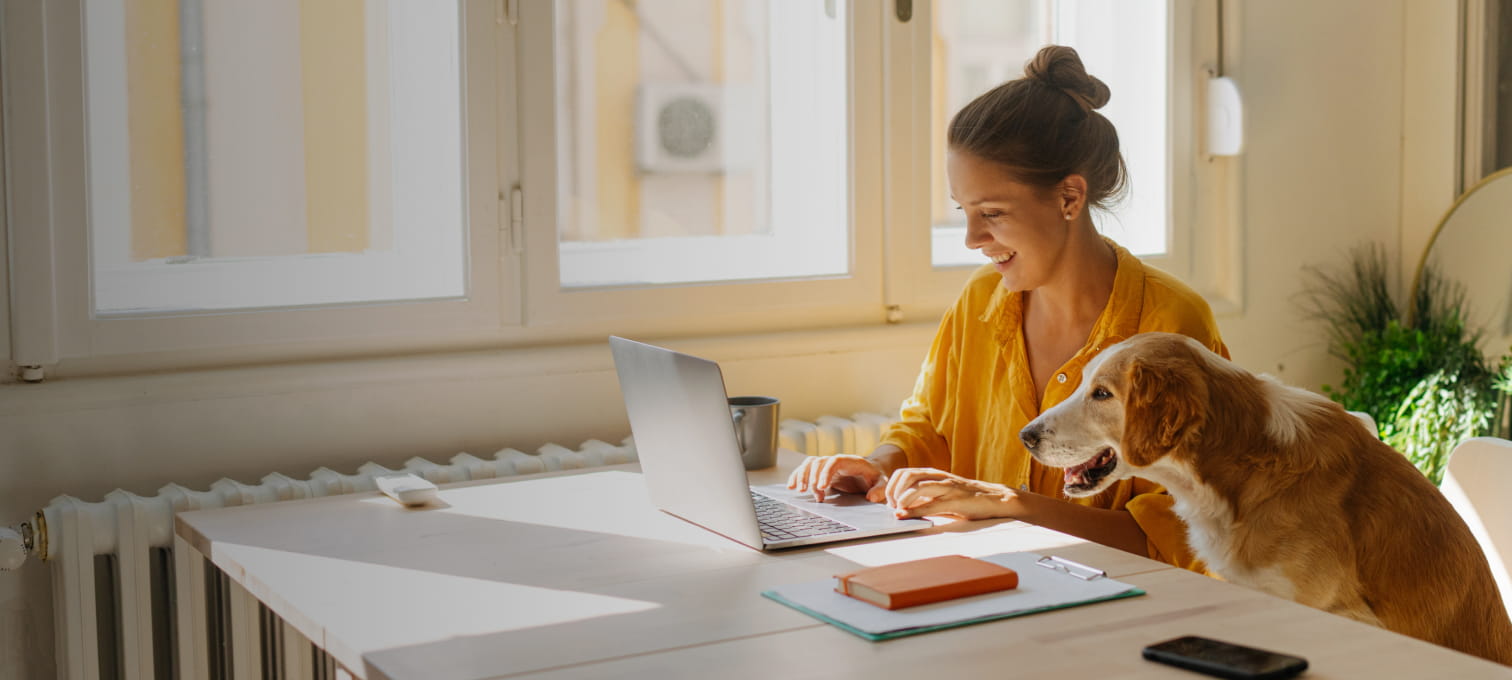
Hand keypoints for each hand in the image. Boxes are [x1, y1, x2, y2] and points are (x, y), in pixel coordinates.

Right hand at [786, 454, 884, 502]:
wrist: (871, 471)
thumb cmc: (876, 476)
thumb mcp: (882, 482)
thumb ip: (879, 489)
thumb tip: (871, 497)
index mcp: (850, 461)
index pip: (834, 462)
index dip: (826, 472)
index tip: (822, 486)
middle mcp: (836, 460)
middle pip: (819, 462)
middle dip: (811, 476)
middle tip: (809, 492)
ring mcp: (827, 465)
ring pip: (809, 464)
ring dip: (802, 476)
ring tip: (798, 490)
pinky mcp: (822, 472)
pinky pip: (807, 470)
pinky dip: (797, 476)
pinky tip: (791, 487)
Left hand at [884, 467, 1017, 519]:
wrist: (995, 499)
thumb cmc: (966, 498)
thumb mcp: (941, 494)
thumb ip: (924, 497)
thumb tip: (901, 507)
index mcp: (933, 474)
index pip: (903, 473)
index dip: (890, 486)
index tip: (887, 501)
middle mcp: (938, 477)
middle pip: (906, 475)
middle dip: (893, 491)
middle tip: (892, 506)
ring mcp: (947, 487)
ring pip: (916, 486)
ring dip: (901, 499)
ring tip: (898, 510)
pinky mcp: (956, 500)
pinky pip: (930, 504)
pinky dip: (914, 511)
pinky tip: (906, 516)